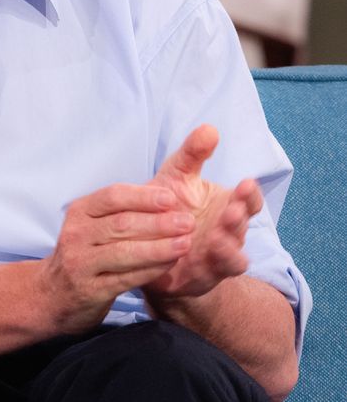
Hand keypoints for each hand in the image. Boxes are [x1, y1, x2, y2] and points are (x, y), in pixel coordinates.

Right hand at [39, 183, 194, 333]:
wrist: (54, 294)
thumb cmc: (85, 253)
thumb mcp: (91, 224)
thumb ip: (120, 212)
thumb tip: (165, 197)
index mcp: (79, 212)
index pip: (113, 196)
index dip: (143, 197)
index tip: (171, 197)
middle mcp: (76, 235)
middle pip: (122, 224)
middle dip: (159, 223)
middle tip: (187, 222)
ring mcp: (81, 263)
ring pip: (125, 252)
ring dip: (159, 247)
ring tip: (185, 243)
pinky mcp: (91, 290)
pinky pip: (126, 278)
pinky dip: (151, 270)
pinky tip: (170, 264)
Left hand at [143, 125, 262, 301]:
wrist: (150, 251)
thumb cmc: (167, 208)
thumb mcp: (177, 176)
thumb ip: (192, 154)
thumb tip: (209, 128)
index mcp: (226, 205)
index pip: (249, 199)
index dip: (250, 194)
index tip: (245, 183)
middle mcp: (228, 230)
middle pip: (242, 223)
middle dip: (240, 214)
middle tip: (232, 207)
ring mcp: (219, 254)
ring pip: (235, 252)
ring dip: (230, 243)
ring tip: (217, 234)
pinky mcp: (206, 274)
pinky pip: (218, 272)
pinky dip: (216, 264)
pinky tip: (206, 253)